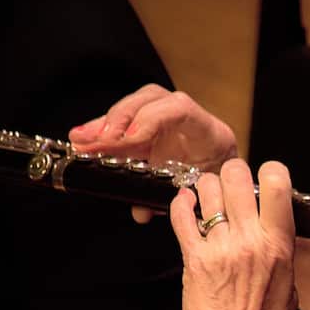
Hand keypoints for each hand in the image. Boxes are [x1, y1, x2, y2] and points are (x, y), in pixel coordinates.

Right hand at [69, 84, 237, 222]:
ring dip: (106, 122)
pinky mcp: (153, 125)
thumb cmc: (216, 191)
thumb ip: (171, 201)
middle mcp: (191, 119)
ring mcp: (172, 118)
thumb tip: (141, 211)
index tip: (128, 139)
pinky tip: (84, 138)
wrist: (227, 187)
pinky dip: (104, 129)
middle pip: (152, 99)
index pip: (181, 109)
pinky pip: (127, 120)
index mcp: (211, 134)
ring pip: (137, 105)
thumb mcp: (199, 199)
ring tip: (83, 140)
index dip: (151, 119)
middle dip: (120, 119)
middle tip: (96, 141)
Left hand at [170, 159, 297, 309]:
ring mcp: (220, 249)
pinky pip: (182, 216)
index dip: (269, 172)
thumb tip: (273, 227)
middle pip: (237, 177)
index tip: (263, 178)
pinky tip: (186, 204)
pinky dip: (181, 204)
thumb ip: (281, 250)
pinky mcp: (194, 260)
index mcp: (279, 245)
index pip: (277, 184)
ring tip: (207, 197)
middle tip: (229, 184)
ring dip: (206, 188)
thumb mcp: (289, 284)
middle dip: (231, 174)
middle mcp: (250, 241)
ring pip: (207, 190)